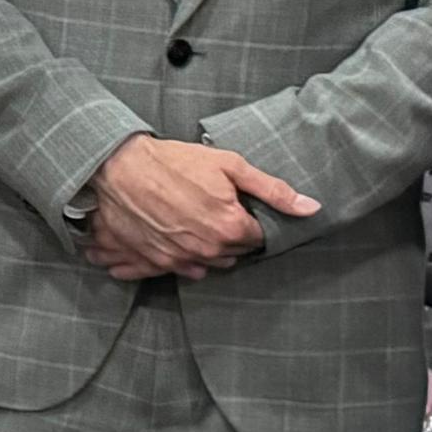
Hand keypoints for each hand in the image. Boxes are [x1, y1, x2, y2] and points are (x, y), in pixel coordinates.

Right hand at [84, 134, 315, 280]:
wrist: (120, 167)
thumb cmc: (175, 162)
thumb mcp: (230, 165)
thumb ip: (273, 190)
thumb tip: (311, 208)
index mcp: (231, 228)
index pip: (258, 237)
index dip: (251, 218)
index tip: (238, 204)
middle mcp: (208, 251)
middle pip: (235, 252)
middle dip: (231, 233)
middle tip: (214, 207)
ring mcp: (180, 259)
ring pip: (209, 262)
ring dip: (208, 245)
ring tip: (194, 218)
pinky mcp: (156, 261)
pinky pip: (181, 270)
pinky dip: (183, 257)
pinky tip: (177, 235)